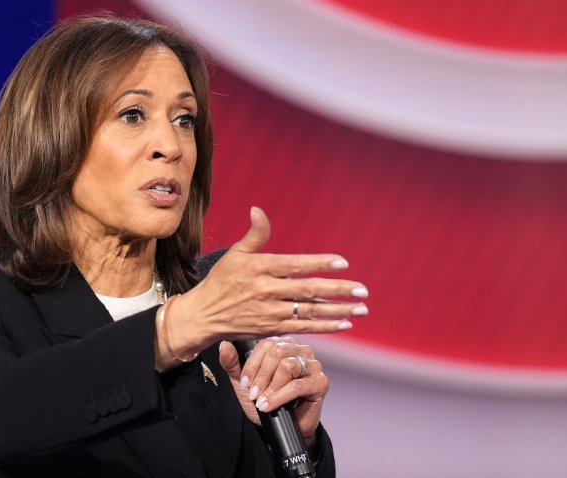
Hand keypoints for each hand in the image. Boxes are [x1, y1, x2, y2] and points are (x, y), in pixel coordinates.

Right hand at [163, 206, 367, 356]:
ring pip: (309, 311)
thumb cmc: (221, 281)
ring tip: (361, 308)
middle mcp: (266, 291)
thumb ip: (254, 234)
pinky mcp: (271, 329)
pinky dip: (324, 326)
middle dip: (338, 290)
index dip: (320, 264)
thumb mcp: (235, 254)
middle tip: (362, 290)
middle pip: (307, 290)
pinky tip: (343, 323)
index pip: (295, 265)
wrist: (204, 315)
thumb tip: (258, 210)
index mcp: (260, 268)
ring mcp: (270, 313)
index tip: (343, 263)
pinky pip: (302, 328)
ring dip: (338, 310)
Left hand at [218, 337, 326, 446]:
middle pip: (277, 351)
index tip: (243, 383)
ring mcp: (313, 365)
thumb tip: (223, 345)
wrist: (282, 427)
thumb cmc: (264, 400)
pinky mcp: (321, 382)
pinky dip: (279, 397)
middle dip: (261, 375)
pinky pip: (297, 385)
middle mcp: (301, 350)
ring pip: (288, 366)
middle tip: (252, 393)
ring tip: (261, 401)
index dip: (252, 364)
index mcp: (284, 344)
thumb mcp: (244, 382)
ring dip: (270, 387)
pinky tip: (268, 406)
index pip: (266, 343)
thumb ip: (233, 364)